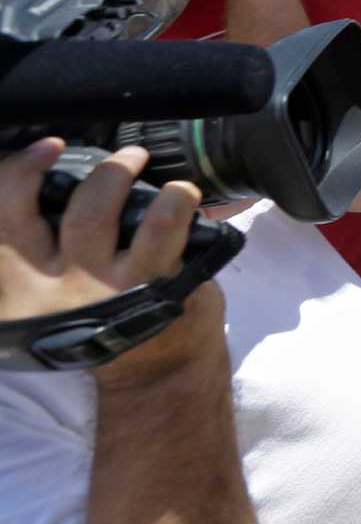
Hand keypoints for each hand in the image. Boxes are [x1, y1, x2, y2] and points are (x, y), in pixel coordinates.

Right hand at [0, 139, 213, 383]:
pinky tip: (181, 192)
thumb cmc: (101, 319)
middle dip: (53, 168)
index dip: (14, 175)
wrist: (156, 374)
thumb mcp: (46, 298)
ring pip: (91, 213)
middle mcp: (45, 293)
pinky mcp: (147, 287)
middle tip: (89, 154)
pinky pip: (158, 230)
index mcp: (13, 291)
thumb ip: (33, 253)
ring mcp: (96, 290)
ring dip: (114, 173)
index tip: (41, 149)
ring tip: (135, 157)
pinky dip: (172, 201)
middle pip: (27, 215)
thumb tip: (47, 183)